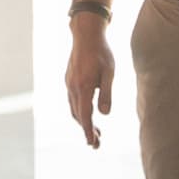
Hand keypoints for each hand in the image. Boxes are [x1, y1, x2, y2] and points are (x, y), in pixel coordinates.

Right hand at [64, 16, 116, 148]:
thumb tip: (105, 114)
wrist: (86, 34)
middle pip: (78, 115)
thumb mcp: (109, 73)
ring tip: (95, 131)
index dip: (88, 131)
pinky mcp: (69, 80)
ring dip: (82, 121)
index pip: (85, 115)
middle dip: (86, 130)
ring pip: (73, 109)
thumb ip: (106, 94)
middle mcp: (73, 87)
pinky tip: (87, 113)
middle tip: (97, 144)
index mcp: (83, 87)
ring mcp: (69, 83)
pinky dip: (79, 111)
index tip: (92, 143)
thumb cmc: (101, 52)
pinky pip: (72, 100)